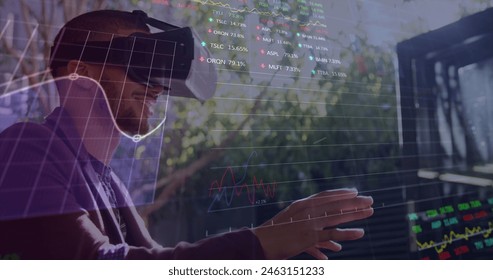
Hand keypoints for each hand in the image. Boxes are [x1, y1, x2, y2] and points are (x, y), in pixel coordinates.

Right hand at [253, 188, 373, 258]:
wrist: (260, 242)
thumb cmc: (274, 233)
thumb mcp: (290, 220)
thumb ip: (304, 219)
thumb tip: (314, 221)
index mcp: (302, 204)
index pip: (326, 195)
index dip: (342, 193)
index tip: (355, 192)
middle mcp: (307, 210)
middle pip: (336, 203)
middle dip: (354, 201)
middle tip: (370, 200)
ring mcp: (309, 222)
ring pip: (338, 216)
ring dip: (356, 213)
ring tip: (370, 211)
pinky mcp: (309, 236)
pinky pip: (333, 234)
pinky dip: (347, 233)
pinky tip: (360, 232)